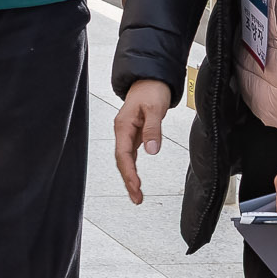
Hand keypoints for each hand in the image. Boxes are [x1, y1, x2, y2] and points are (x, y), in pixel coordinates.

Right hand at [112, 78, 171, 204]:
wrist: (150, 79)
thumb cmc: (151, 90)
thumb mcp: (154, 109)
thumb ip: (153, 130)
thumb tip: (152, 150)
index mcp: (123, 126)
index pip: (124, 154)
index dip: (129, 172)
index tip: (136, 186)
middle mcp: (122, 131)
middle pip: (122, 161)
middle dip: (128, 181)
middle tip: (136, 198)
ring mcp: (127, 133)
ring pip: (125, 159)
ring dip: (129, 177)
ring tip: (136, 194)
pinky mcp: (134, 133)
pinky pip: (130, 154)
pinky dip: (132, 168)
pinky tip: (136, 178)